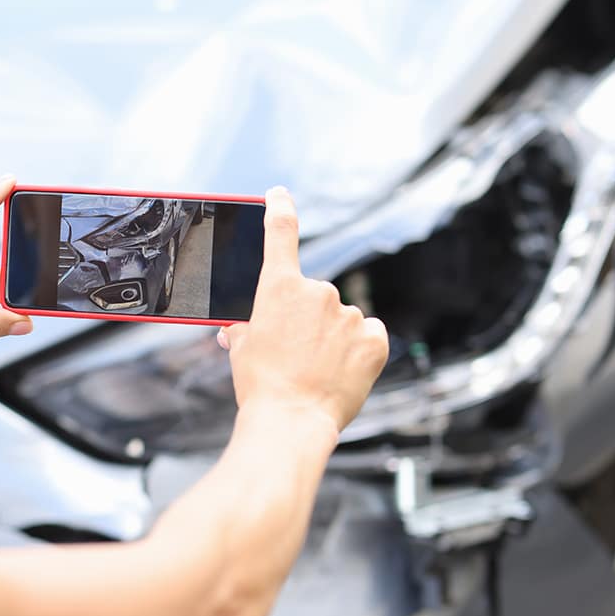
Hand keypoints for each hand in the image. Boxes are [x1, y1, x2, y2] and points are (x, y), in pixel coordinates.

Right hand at [218, 187, 387, 432]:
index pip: (280, 232)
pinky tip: (343, 371)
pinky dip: (358, 350)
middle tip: (295, 354)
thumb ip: (247, 327)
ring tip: (318, 370)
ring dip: (332, 337)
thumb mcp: (242, 349)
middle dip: (306, 319)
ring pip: (341, 319)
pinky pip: (368, 335)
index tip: (279, 194)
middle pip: (314, 296)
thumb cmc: (260, 386)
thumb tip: (240, 328)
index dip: (279, 207)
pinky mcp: (374, 338)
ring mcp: (349, 314)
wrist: (290, 422)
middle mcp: (318, 291)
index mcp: (279, 287)